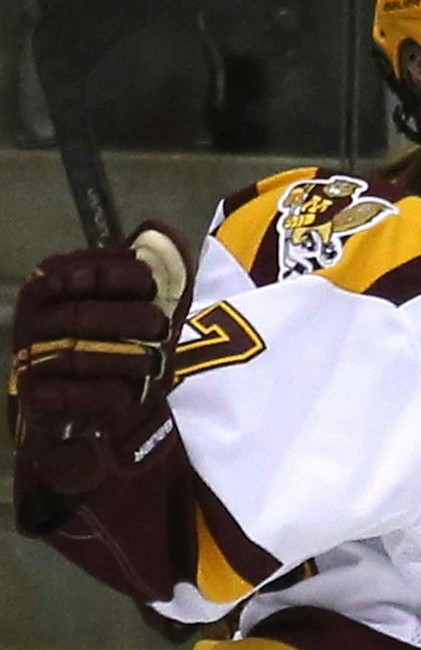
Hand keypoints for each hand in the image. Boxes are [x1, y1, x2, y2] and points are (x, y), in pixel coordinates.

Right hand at [9, 224, 192, 492]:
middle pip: (78, 315)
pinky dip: (103, 394)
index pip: (75, 273)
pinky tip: (126, 393)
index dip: (113, 275)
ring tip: (153, 360)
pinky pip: (67, 395)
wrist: (80, 418)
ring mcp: (30, 361)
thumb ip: (149, 275)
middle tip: (160, 325)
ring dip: (122, 357)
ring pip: (73, 354)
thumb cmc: (111, 353)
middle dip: (126, 319)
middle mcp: (33, 321)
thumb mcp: (134, 311)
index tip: (148, 281)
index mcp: (50, 289)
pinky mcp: (37, 401)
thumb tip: (161, 231)